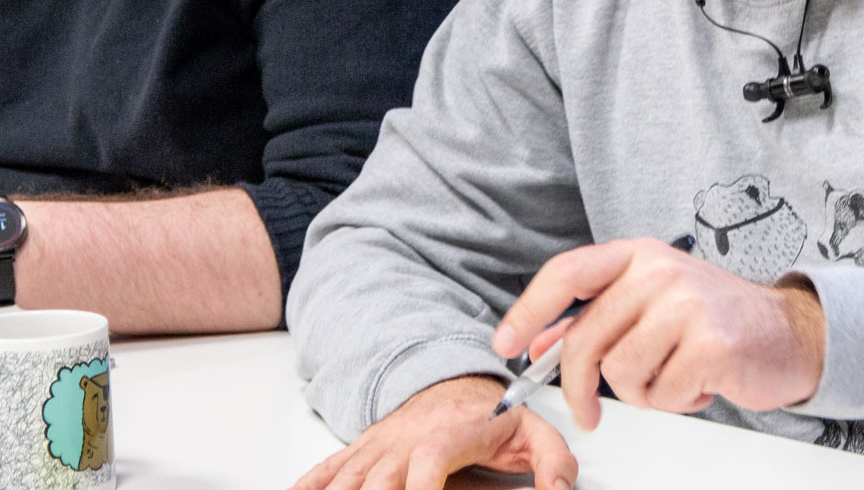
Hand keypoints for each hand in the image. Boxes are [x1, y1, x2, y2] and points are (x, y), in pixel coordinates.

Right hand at [289, 375, 577, 489]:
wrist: (454, 383)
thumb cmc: (493, 416)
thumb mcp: (535, 433)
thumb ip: (554, 463)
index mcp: (453, 432)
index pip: (432, 454)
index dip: (422, 483)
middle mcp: (409, 438)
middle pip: (380, 476)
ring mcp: (381, 446)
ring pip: (350, 478)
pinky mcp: (362, 452)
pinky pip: (327, 471)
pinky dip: (310, 485)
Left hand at [492, 238, 825, 430]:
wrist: (792, 333)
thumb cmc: (715, 319)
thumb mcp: (651, 304)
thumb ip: (597, 318)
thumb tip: (538, 345)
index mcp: (639, 255)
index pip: (566, 273)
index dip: (528, 310)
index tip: (506, 345)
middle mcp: (660, 271)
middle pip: (586, 340)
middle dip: (577, 387)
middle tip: (587, 412)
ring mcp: (687, 305)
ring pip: (621, 374)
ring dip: (644, 393)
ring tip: (675, 377)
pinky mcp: (711, 344)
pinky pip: (661, 394)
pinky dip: (676, 402)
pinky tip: (700, 384)